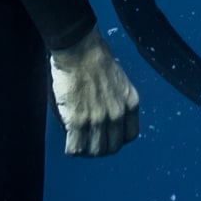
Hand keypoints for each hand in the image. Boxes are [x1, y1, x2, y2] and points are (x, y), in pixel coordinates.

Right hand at [50, 33, 140, 156]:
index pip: (130, 135)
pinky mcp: (78, 120)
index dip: (118, 138)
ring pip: (94, 151)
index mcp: (130, 103)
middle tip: (90, 144)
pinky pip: (76, 147)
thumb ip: (117, 100)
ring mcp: (98, 119)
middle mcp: (117, 114)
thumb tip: (107, 116)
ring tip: (79, 145)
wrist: (80, 49)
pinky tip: (70, 145)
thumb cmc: (96, 58)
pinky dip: (72, 150)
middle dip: (101, 148)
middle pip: (112, 147)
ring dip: (86, 151)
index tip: (108, 136)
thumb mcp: (119, 80)